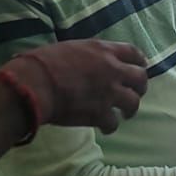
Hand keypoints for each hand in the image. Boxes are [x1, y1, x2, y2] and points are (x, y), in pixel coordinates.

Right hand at [4, 41, 148, 133]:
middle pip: (141, 78)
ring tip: (124, 114)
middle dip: (139, 87)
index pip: (134, 53)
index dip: (139, 61)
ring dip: (130, 109)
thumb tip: (84, 61)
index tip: (140, 67)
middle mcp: (112, 70)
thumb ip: (86, 55)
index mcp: (104, 50)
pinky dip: (110, 126)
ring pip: (133, 103)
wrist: (35, 85)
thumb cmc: (43, 62)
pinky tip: (104, 127)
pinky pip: (114, 123)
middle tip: (133, 93)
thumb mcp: (70, 48)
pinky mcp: (100, 114)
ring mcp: (109, 93)